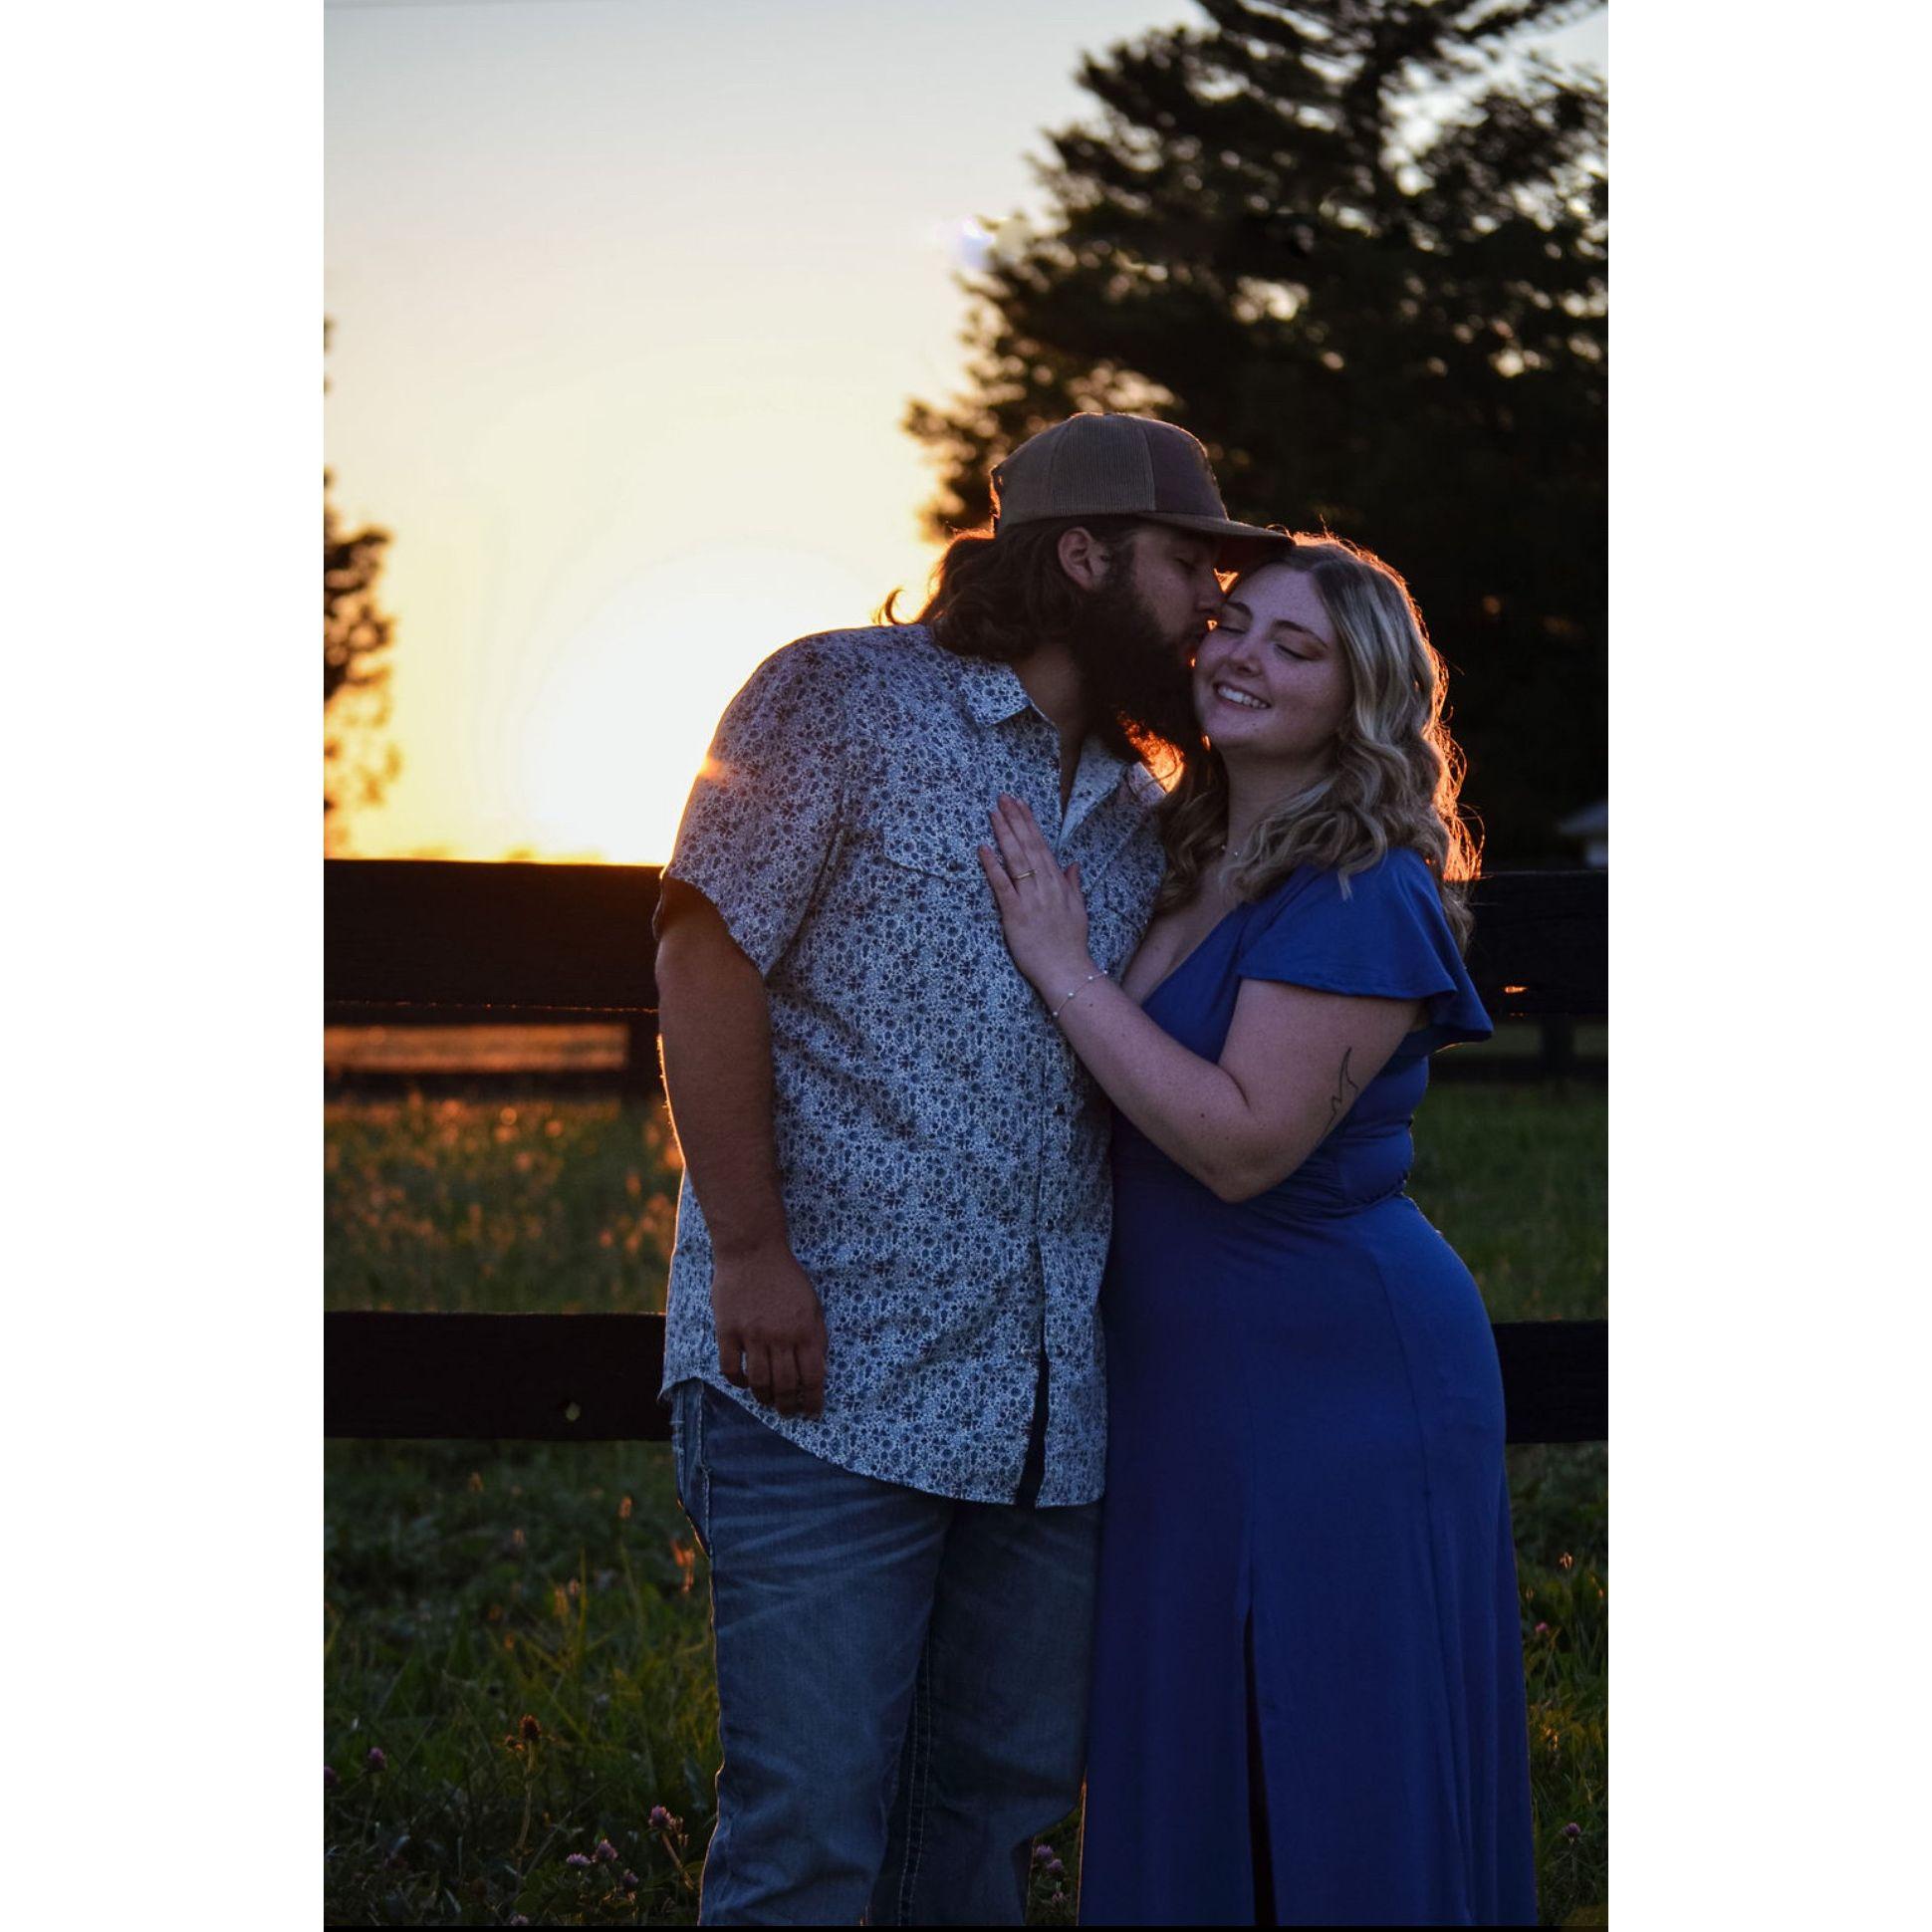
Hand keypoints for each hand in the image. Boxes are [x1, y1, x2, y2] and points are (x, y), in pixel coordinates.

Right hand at [711, 1243, 827, 1417]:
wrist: (753, 1250)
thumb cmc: (786, 1277)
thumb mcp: (812, 1304)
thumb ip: (816, 1337)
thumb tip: (818, 1370)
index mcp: (805, 1330)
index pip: (813, 1377)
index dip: (814, 1400)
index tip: (812, 1412)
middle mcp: (780, 1336)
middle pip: (786, 1385)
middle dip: (788, 1405)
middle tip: (788, 1412)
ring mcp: (752, 1334)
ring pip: (759, 1382)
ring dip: (764, 1398)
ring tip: (767, 1402)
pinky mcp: (728, 1330)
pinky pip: (731, 1368)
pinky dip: (738, 1382)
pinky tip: (744, 1383)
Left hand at [978, 793, 1093, 995]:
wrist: (1067, 969)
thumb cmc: (1071, 942)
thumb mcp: (1078, 909)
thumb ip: (1073, 884)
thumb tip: (1072, 864)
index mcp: (1058, 883)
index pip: (1042, 845)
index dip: (1029, 823)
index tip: (1020, 804)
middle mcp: (1045, 886)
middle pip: (1028, 846)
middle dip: (1015, 820)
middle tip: (1003, 798)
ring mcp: (1030, 899)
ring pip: (1016, 860)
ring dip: (1004, 834)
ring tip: (994, 813)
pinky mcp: (1015, 914)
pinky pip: (1002, 886)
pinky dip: (992, 866)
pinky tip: (983, 849)